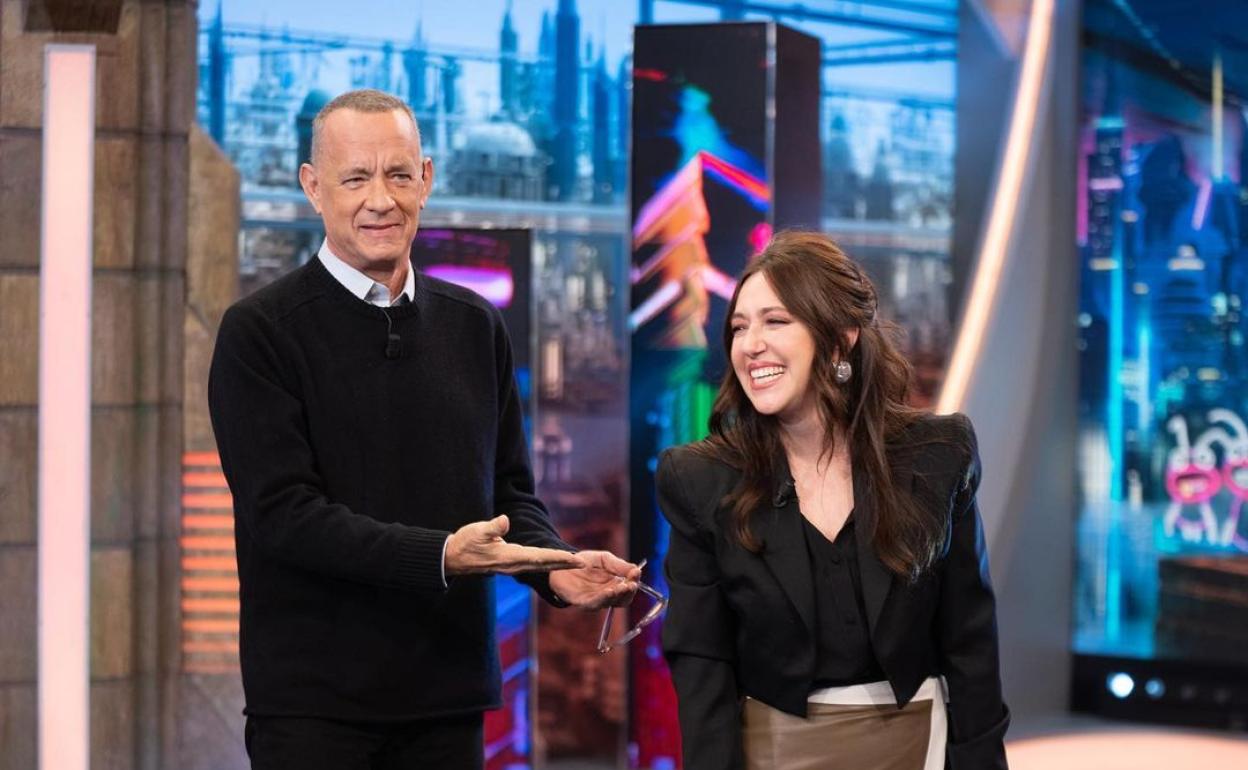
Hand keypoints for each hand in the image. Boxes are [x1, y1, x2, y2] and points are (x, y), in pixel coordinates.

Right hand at [444, 515, 584, 576]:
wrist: (454, 558)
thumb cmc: (465, 543)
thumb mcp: (477, 531)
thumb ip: (492, 527)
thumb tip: (505, 520)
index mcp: (509, 557)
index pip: (538, 557)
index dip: (556, 557)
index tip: (572, 559)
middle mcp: (514, 564)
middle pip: (544, 564)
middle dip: (564, 564)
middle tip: (583, 564)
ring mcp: (513, 565)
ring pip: (541, 565)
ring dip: (559, 564)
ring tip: (576, 563)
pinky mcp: (511, 563)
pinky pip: (535, 564)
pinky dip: (548, 563)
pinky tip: (557, 562)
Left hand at [548, 550, 641, 609]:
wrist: (562, 564)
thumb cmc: (584, 562)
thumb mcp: (605, 559)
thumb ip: (619, 565)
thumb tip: (637, 570)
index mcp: (616, 584)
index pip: (630, 587)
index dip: (634, 581)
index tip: (636, 573)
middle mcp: (608, 595)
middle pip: (624, 599)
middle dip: (628, 592)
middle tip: (630, 584)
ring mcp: (597, 600)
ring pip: (611, 603)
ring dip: (617, 596)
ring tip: (622, 587)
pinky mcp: (584, 603)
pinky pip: (595, 604)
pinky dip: (603, 599)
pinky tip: (608, 591)